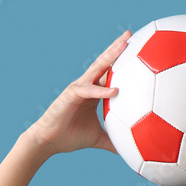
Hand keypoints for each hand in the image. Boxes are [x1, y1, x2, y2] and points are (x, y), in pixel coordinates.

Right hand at [25, 30, 131, 155]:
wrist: (49, 141)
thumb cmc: (71, 137)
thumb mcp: (98, 139)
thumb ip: (114, 141)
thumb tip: (130, 151)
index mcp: (94, 92)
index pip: (110, 73)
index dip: (122, 62)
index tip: (137, 51)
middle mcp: (87, 85)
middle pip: (104, 63)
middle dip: (117, 48)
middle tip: (130, 35)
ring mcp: (78, 87)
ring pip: (97, 68)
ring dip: (110, 56)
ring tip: (124, 45)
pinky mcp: (71, 95)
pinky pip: (89, 91)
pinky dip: (102, 91)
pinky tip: (115, 90)